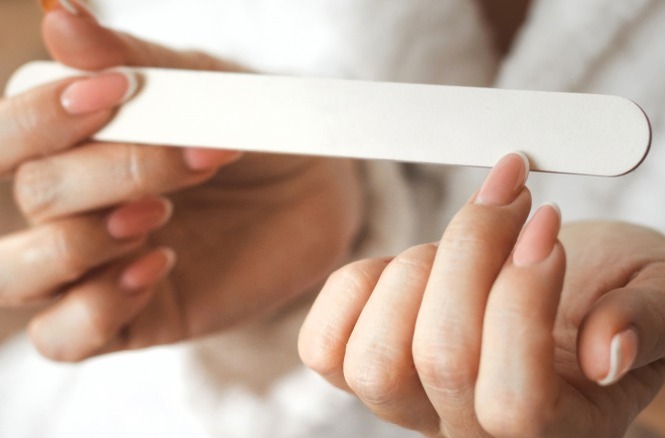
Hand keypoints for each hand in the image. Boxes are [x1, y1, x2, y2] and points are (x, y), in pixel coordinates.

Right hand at [0, 2, 363, 360]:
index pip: (7, 136)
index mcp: (70, 144)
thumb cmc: (251, 130)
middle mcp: (68, 208)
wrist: (317, 192)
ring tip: (156, 215)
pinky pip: (64, 336)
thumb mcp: (202, 87)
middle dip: (110, 173)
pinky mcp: (128, 319)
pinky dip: (96, 306)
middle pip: (34, 197)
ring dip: (82, 243)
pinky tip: (158, 267)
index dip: (41, 117)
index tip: (115, 91)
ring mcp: (93, 268)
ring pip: (17, 274)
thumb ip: (133, 60)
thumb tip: (60, 16)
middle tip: (193, 157)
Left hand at [299, 152, 664, 436]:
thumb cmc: (623, 292)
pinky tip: (414, 259)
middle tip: (512, 194)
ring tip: (466, 233)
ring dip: (419, 268)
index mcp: (560, 428)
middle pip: (441, 362)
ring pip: (375, 362)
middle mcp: (473, 430)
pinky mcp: (369, 369)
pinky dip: (359, 286)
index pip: (517, 402)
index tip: (546, 222)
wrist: (575, 292)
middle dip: (473, 252)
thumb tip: (608, 351)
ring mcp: (413, 407)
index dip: (522, 302)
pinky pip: (325, 349)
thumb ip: (652, 321)